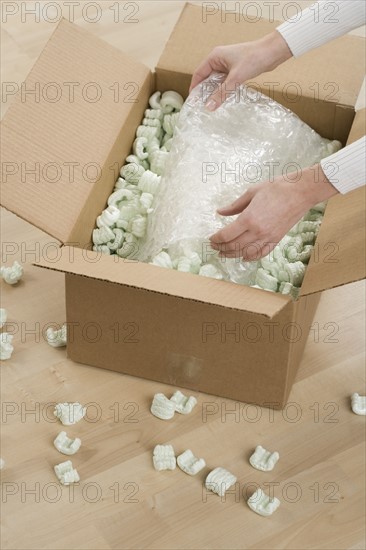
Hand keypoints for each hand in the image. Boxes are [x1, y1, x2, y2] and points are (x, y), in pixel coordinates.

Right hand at [189, 31, 292, 110]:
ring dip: (214, 92)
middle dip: (204, 91)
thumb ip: (221, 93)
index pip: (198, 73)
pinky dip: (223, 90)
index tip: (192, 101)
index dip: (194, 87)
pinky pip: (225, 82)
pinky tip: (223, 100)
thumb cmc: (254, 59)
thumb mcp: (235, 78)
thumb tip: (209, 107)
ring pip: (216, 81)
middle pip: (206, 78)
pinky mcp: (236, 70)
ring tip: (211, 106)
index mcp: (215, 56)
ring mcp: (228, 65)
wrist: (272, 52)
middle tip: (201, 106)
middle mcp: (219, 59)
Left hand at [209, 166, 337, 260]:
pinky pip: (261, 253)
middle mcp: (257, 231)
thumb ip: (234, 206)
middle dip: (221, 248)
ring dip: (233, 255)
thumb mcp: (251, 193)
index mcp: (248, 218)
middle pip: (234, 246)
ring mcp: (268, 237)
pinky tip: (244, 257)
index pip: (226, 235)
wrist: (300, 192)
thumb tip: (220, 212)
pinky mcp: (276, 239)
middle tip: (214, 247)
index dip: (216, 239)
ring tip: (224, 254)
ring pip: (246, 253)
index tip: (211, 238)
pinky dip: (251, 257)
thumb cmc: (276, 188)